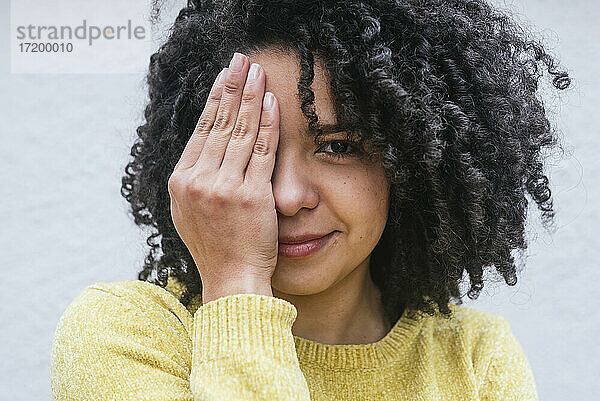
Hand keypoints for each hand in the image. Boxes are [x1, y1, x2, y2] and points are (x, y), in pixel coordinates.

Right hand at [167, 52, 279, 301]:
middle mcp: (198, 181)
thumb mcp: (191, 211)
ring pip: (239, 133)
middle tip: (241, 61)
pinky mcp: (251, 196)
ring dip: (250, 98)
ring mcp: (223, 188)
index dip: (215, 99)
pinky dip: (267, 125)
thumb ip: (196, 178)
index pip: (201, 130)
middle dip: (232, 87)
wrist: (232, 279)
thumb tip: (207, 145)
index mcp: (182, 182)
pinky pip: (261, 152)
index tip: (225, 77)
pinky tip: (270, 103)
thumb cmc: (217, 247)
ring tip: (257, 73)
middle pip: (219, 124)